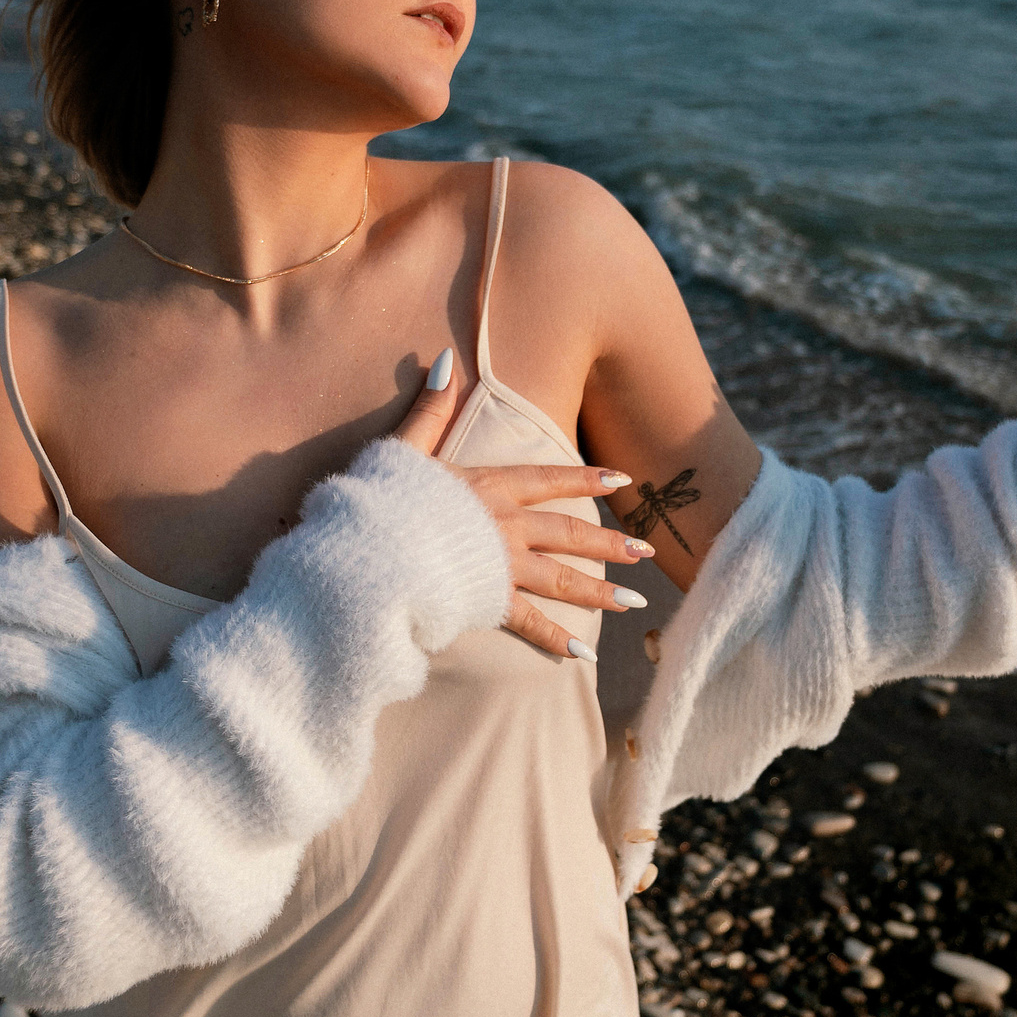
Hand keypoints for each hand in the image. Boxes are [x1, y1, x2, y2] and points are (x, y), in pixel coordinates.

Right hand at [391, 347, 654, 659]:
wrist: (368, 550)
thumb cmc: (380, 500)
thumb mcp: (406, 448)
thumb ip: (430, 409)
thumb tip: (444, 360)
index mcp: (490, 486)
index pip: (550, 479)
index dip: (587, 478)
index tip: (622, 479)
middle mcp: (506, 524)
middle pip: (570, 533)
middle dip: (611, 542)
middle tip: (647, 551)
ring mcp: (501, 565)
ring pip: (563, 578)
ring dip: (601, 591)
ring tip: (636, 602)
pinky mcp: (488, 601)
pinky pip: (530, 623)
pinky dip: (557, 640)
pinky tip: (584, 655)